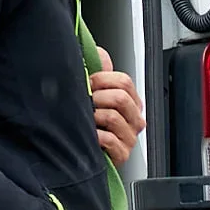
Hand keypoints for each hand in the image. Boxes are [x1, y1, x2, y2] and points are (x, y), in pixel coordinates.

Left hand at [90, 49, 144, 164]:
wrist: (76, 151)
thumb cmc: (85, 120)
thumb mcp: (91, 90)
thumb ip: (98, 69)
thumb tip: (100, 54)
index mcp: (130, 102)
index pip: (124, 82)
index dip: (102, 79)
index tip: (89, 84)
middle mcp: (133, 120)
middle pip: (121, 98)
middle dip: (98, 98)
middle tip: (87, 104)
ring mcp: (129, 138)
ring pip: (113, 117)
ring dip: (94, 117)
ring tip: (86, 121)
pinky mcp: (122, 155)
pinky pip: (110, 140)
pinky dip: (95, 136)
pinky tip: (90, 136)